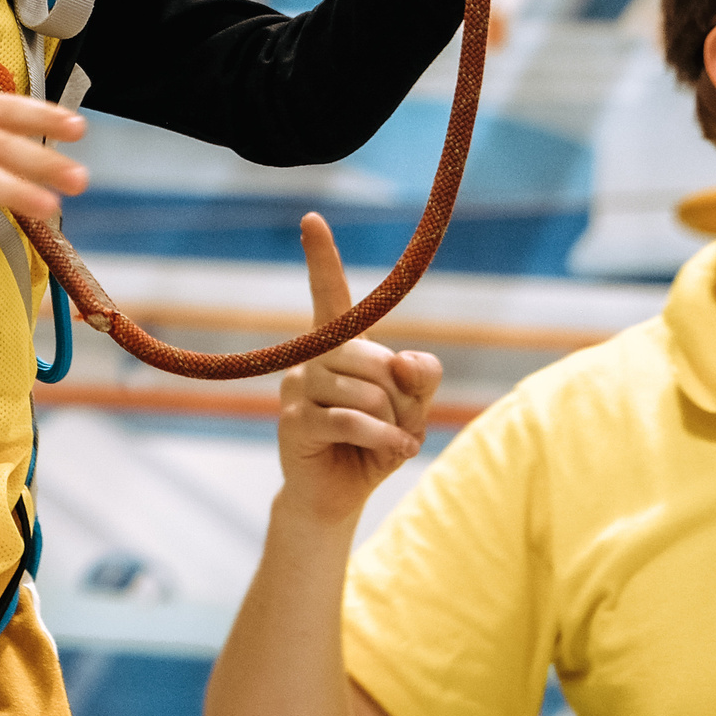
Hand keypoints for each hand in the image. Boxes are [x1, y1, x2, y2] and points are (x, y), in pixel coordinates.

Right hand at [275, 214, 441, 528]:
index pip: (330, 294)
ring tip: (386, 442)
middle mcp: (311, 357)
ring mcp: (297, 389)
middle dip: (402, 399)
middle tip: (396, 425)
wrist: (338, 497)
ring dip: (393, 424)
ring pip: (368, 391)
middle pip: (377, 359)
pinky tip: (392, 452)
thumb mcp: (411, 410)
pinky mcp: (295, 422)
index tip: (312, 218)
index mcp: (337, 345)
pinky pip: (352, 419)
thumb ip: (420, 378)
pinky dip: (382, 439)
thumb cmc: (375, 444)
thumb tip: (405, 362)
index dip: (322, 256)